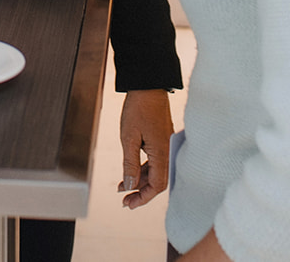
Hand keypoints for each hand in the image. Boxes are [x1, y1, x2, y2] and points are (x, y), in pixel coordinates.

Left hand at [118, 89, 172, 208]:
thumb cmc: (138, 108)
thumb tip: (129, 186)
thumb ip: (129, 164)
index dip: (143, 198)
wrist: (148, 85)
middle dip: (141, 193)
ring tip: (122, 188)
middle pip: (158, 182)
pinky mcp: (161, 140)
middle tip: (125, 201)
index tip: (129, 204)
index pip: (157, 185)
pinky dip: (142, 169)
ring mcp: (165, 145)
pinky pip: (154, 161)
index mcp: (161, 153)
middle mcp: (167, 151)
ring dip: (140, 182)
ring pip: (155, 172)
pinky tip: (129, 173)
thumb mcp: (128, 138)